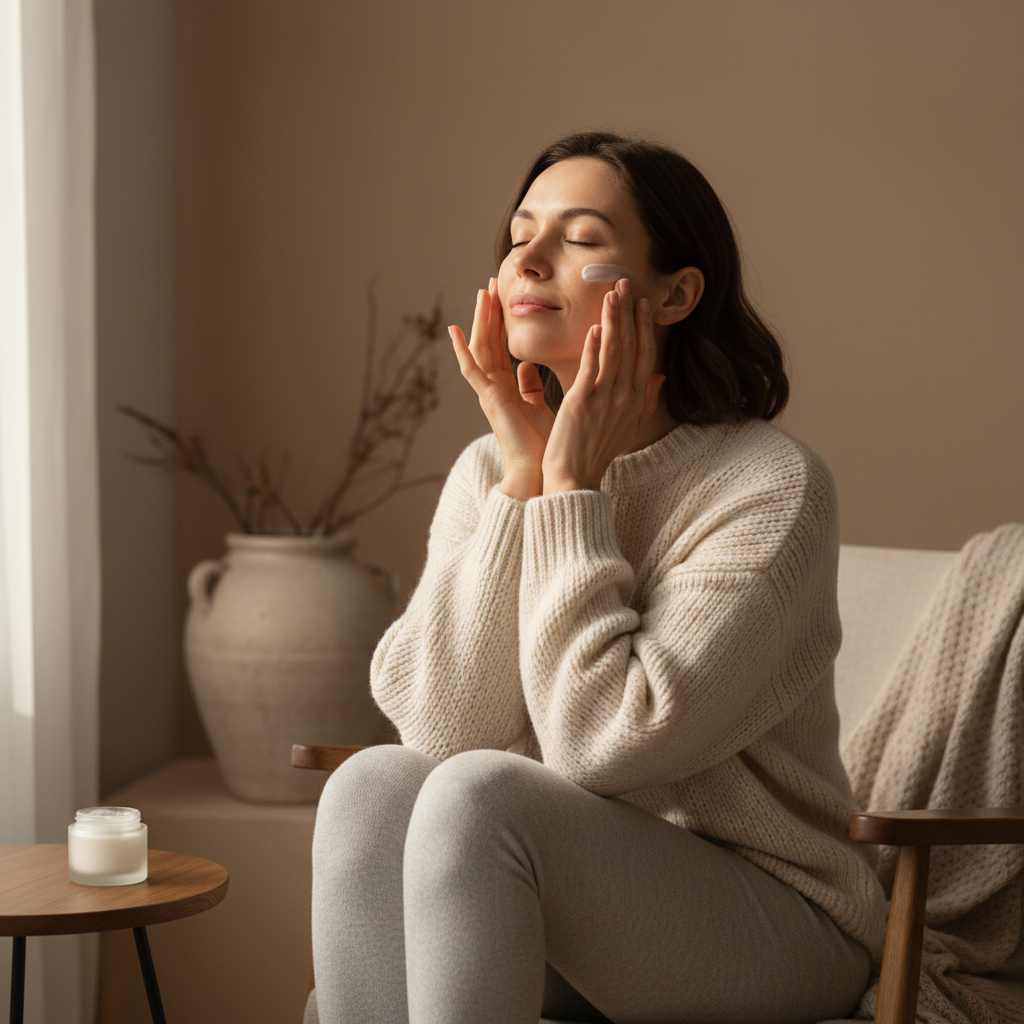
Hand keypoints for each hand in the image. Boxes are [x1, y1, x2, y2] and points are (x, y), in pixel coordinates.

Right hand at [450, 278, 554, 498]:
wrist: (539, 472)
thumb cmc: (542, 445)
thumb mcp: (540, 407)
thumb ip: (531, 387)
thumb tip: (529, 368)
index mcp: (507, 388)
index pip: (501, 347)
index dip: (500, 321)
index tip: (503, 295)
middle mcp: (494, 388)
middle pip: (488, 342)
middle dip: (489, 312)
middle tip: (491, 282)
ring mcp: (488, 394)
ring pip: (479, 350)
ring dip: (479, 321)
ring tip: (481, 294)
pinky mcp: (488, 401)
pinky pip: (471, 371)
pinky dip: (461, 351)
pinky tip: (454, 331)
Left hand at [541, 279, 664, 493]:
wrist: (576, 478)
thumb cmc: (597, 453)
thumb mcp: (629, 426)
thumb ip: (645, 399)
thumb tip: (660, 377)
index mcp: (635, 400)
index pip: (645, 355)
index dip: (645, 327)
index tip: (643, 304)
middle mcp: (625, 397)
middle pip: (632, 346)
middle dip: (629, 313)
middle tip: (625, 283)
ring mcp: (605, 399)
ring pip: (614, 351)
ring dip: (613, 320)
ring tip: (612, 294)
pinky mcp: (583, 402)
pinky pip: (592, 369)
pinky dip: (594, 347)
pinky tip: (594, 327)